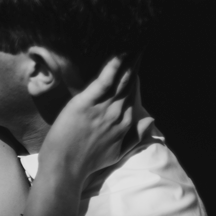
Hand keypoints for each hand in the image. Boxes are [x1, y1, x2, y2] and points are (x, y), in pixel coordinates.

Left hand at [40, 55, 136, 182]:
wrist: (64, 171)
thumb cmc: (86, 164)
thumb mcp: (117, 153)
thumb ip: (135, 137)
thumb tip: (151, 120)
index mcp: (123, 124)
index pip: (131, 95)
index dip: (134, 79)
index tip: (137, 64)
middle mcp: (117, 114)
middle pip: (128, 84)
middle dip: (135, 65)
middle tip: (140, 46)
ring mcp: (102, 109)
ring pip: (120, 80)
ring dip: (129, 62)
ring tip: (134, 45)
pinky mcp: (85, 104)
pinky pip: (103, 81)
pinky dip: (113, 67)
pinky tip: (121, 54)